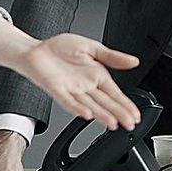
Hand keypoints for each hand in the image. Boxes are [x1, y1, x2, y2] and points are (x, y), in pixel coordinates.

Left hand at [0, 18, 139, 130]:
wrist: (35, 50)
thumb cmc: (60, 48)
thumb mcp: (91, 46)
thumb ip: (112, 56)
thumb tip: (134, 61)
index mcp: (96, 75)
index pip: (115, 93)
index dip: (126, 104)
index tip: (136, 114)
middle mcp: (85, 86)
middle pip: (105, 102)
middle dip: (118, 113)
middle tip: (130, 124)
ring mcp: (72, 90)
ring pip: (90, 105)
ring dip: (101, 115)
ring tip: (113, 123)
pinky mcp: (57, 90)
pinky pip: (68, 101)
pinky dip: (77, 108)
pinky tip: (87, 114)